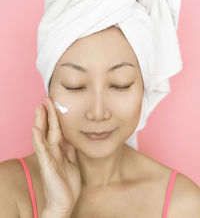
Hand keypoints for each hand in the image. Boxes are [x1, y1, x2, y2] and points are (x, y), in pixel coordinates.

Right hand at [32, 96, 80, 215]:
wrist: (65, 202)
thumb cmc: (67, 183)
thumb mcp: (71, 161)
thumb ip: (69, 148)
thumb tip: (71, 136)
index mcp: (57, 149)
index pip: (55, 129)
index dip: (54, 117)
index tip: (54, 104)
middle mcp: (51, 151)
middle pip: (47, 129)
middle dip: (46, 114)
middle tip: (46, 99)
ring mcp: (47, 157)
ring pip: (42, 136)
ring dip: (40, 121)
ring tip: (39, 108)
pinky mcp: (47, 165)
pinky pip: (42, 150)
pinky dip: (38, 139)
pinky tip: (36, 129)